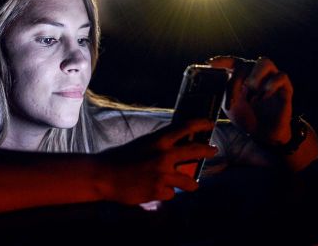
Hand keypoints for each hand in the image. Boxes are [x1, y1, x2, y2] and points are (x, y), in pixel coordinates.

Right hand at [95, 118, 217, 204]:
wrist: (104, 176)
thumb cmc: (120, 158)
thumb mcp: (142, 145)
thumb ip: (159, 147)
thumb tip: (176, 148)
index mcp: (158, 141)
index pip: (185, 127)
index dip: (200, 124)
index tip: (209, 123)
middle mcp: (164, 156)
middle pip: (195, 151)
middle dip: (208, 151)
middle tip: (213, 150)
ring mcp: (163, 175)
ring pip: (189, 181)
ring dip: (191, 184)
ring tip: (192, 185)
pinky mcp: (158, 191)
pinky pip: (171, 194)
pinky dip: (165, 193)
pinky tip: (155, 190)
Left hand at [207, 56, 292, 144]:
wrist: (262, 134)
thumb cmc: (245, 116)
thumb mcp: (228, 104)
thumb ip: (222, 91)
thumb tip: (211, 81)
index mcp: (242, 75)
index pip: (232, 61)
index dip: (222, 60)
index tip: (210, 63)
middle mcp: (256, 73)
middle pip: (246, 63)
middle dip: (237, 78)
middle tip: (233, 95)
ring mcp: (271, 78)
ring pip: (265, 61)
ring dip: (255, 75)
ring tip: (251, 90)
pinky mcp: (285, 87)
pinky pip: (281, 76)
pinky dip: (270, 85)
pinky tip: (262, 98)